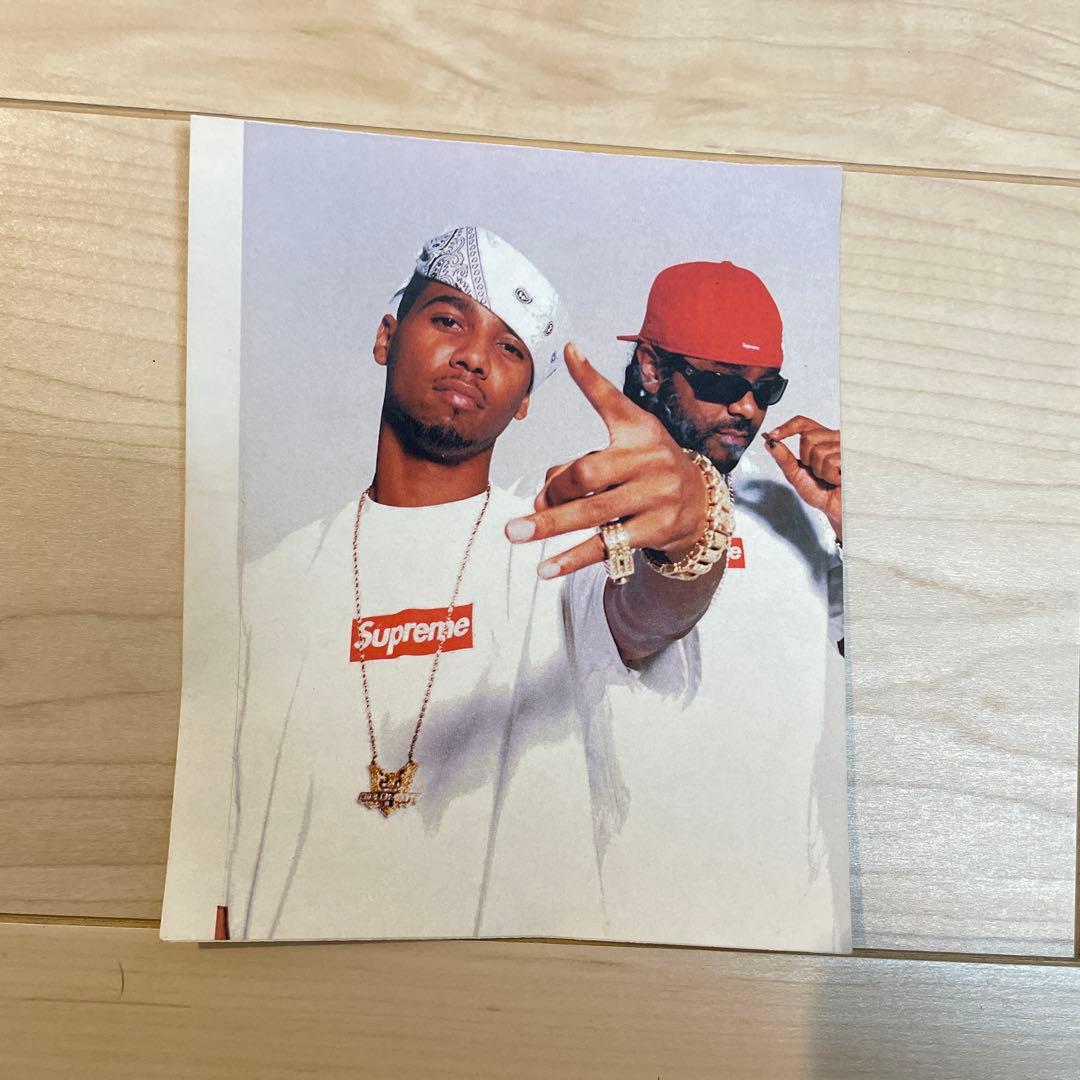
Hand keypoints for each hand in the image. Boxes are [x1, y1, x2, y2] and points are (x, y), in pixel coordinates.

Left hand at [504, 342, 707, 578]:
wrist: (701, 505)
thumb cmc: (649, 469)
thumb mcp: (628, 443)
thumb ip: (578, 457)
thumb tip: (538, 497)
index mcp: (639, 432)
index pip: (611, 400)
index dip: (590, 377)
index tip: (569, 350)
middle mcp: (649, 460)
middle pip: (587, 473)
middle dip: (553, 491)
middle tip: (527, 509)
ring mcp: (655, 496)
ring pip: (593, 512)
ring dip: (551, 525)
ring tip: (517, 534)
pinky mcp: (655, 529)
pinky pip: (606, 545)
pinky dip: (573, 558)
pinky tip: (546, 568)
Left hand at [763, 416, 842, 540]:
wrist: (838, 508)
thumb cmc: (821, 492)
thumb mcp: (796, 474)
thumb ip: (783, 458)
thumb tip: (769, 442)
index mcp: (820, 439)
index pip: (803, 423)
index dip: (787, 427)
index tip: (773, 435)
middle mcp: (834, 438)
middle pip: (808, 437)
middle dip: (807, 459)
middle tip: (817, 472)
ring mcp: (846, 446)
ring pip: (819, 451)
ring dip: (820, 471)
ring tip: (829, 478)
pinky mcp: (853, 455)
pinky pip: (831, 462)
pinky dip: (830, 476)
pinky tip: (838, 480)